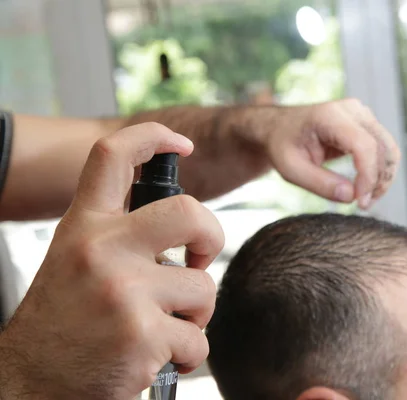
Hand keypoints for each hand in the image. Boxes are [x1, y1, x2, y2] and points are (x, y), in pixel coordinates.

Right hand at [0, 123, 223, 398]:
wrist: (31, 384)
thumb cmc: (64, 323)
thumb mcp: (76, 261)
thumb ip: (118, 236)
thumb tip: (181, 225)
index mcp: (84, 227)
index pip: (113, 157)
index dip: (153, 138)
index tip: (183, 144)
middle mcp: (101, 250)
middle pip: (189, 211)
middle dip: (212, 235)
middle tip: (200, 260)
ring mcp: (123, 291)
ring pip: (203, 287)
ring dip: (196, 313)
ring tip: (167, 327)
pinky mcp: (143, 335)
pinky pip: (198, 339)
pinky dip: (189, 354)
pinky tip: (161, 358)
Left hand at [255, 98, 400, 208]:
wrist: (280, 127)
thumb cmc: (282, 145)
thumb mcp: (291, 169)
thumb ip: (319, 183)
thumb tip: (351, 196)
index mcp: (329, 116)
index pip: (364, 145)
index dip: (368, 176)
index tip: (359, 200)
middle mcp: (352, 110)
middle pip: (382, 148)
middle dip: (377, 181)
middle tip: (362, 206)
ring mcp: (362, 115)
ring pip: (389, 150)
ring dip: (383, 179)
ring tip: (365, 200)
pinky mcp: (367, 124)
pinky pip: (385, 150)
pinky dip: (381, 172)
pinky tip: (367, 189)